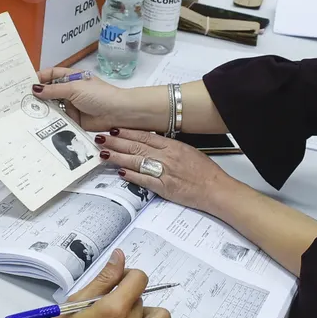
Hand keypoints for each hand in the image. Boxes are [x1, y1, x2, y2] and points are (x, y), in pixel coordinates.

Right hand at [12, 249, 178, 317]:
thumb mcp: (74, 305)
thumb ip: (102, 280)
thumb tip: (120, 256)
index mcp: (113, 310)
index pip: (139, 279)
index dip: (127, 276)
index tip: (114, 285)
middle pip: (144, 299)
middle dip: (128, 299)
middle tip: (107, 310)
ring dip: (145, 316)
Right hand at [34, 68, 152, 131]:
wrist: (118, 113)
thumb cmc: (99, 95)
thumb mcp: (74, 89)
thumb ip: (54, 90)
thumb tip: (34, 89)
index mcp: (72, 78)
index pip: (52, 75)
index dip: (40, 77)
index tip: (25, 83)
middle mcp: (71, 91)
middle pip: (50, 91)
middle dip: (38, 95)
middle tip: (20, 100)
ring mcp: (72, 106)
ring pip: (54, 106)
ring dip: (43, 109)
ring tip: (25, 113)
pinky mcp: (74, 120)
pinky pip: (60, 120)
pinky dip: (51, 121)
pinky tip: (38, 124)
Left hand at [95, 128, 229, 211]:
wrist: (215, 188)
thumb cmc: (204, 171)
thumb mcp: (187, 151)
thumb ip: (168, 147)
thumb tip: (151, 143)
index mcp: (172, 146)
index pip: (145, 136)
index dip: (127, 132)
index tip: (114, 129)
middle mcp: (167, 156)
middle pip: (136, 146)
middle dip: (116, 142)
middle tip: (100, 138)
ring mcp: (164, 172)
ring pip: (136, 162)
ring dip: (118, 157)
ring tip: (104, 153)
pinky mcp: (164, 187)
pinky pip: (144, 180)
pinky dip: (131, 176)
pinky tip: (119, 172)